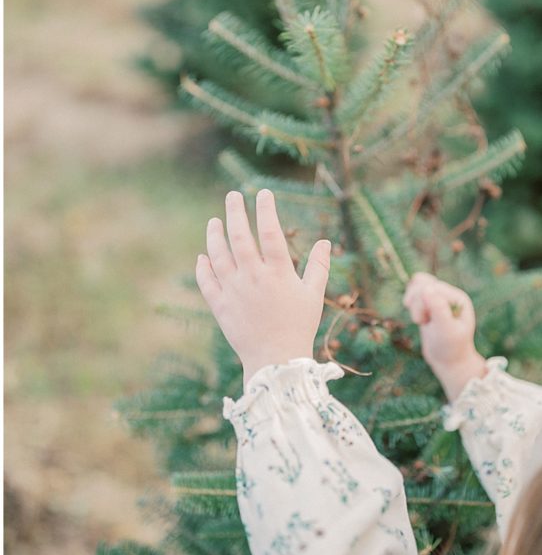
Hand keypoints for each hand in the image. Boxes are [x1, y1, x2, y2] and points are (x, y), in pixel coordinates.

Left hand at [196, 189, 330, 385]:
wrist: (276, 361)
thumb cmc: (299, 327)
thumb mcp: (314, 296)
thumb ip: (319, 267)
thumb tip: (325, 242)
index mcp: (278, 273)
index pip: (270, 232)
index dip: (266, 210)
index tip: (263, 193)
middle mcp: (253, 277)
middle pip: (239, 237)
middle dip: (235, 212)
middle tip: (233, 195)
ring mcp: (233, 291)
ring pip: (218, 255)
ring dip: (214, 235)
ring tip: (214, 221)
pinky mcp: (220, 306)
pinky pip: (207, 282)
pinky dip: (203, 267)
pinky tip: (203, 256)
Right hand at [403, 272, 486, 401]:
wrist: (448, 362)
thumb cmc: (450, 348)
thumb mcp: (445, 330)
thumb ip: (438, 308)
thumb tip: (426, 287)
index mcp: (458, 298)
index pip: (432, 287)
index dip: (421, 302)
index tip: (422, 321)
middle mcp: (450, 295)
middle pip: (423, 284)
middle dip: (416, 303)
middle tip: (420, 322)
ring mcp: (440, 299)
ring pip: (418, 286)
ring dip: (413, 303)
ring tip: (420, 320)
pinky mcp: (430, 305)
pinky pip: (416, 292)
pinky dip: (412, 301)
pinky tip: (416, 314)